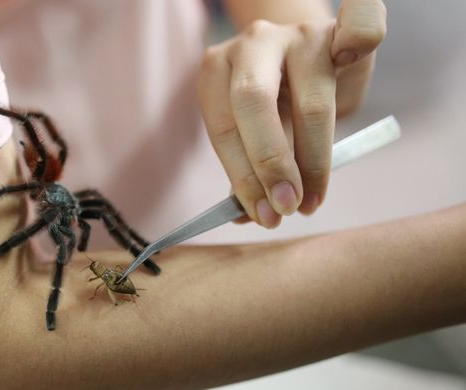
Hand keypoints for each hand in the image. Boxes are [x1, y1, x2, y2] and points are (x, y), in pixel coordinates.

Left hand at [197, 0, 385, 227]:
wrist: (304, 56)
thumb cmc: (277, 103)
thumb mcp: (254, 133)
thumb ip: (248, 168)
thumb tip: (248, 216)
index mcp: (217, 71)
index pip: (223, 126)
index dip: (242, 176)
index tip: (263, 215)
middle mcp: (252, 45)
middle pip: (254, 102)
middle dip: (271, 164)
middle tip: (287, 206)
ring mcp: (296, 34)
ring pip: (310, 100)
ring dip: (315, 159)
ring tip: (315, 198)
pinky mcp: (340, 32)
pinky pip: (359, 23)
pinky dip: (361, 36)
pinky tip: (352, 64)